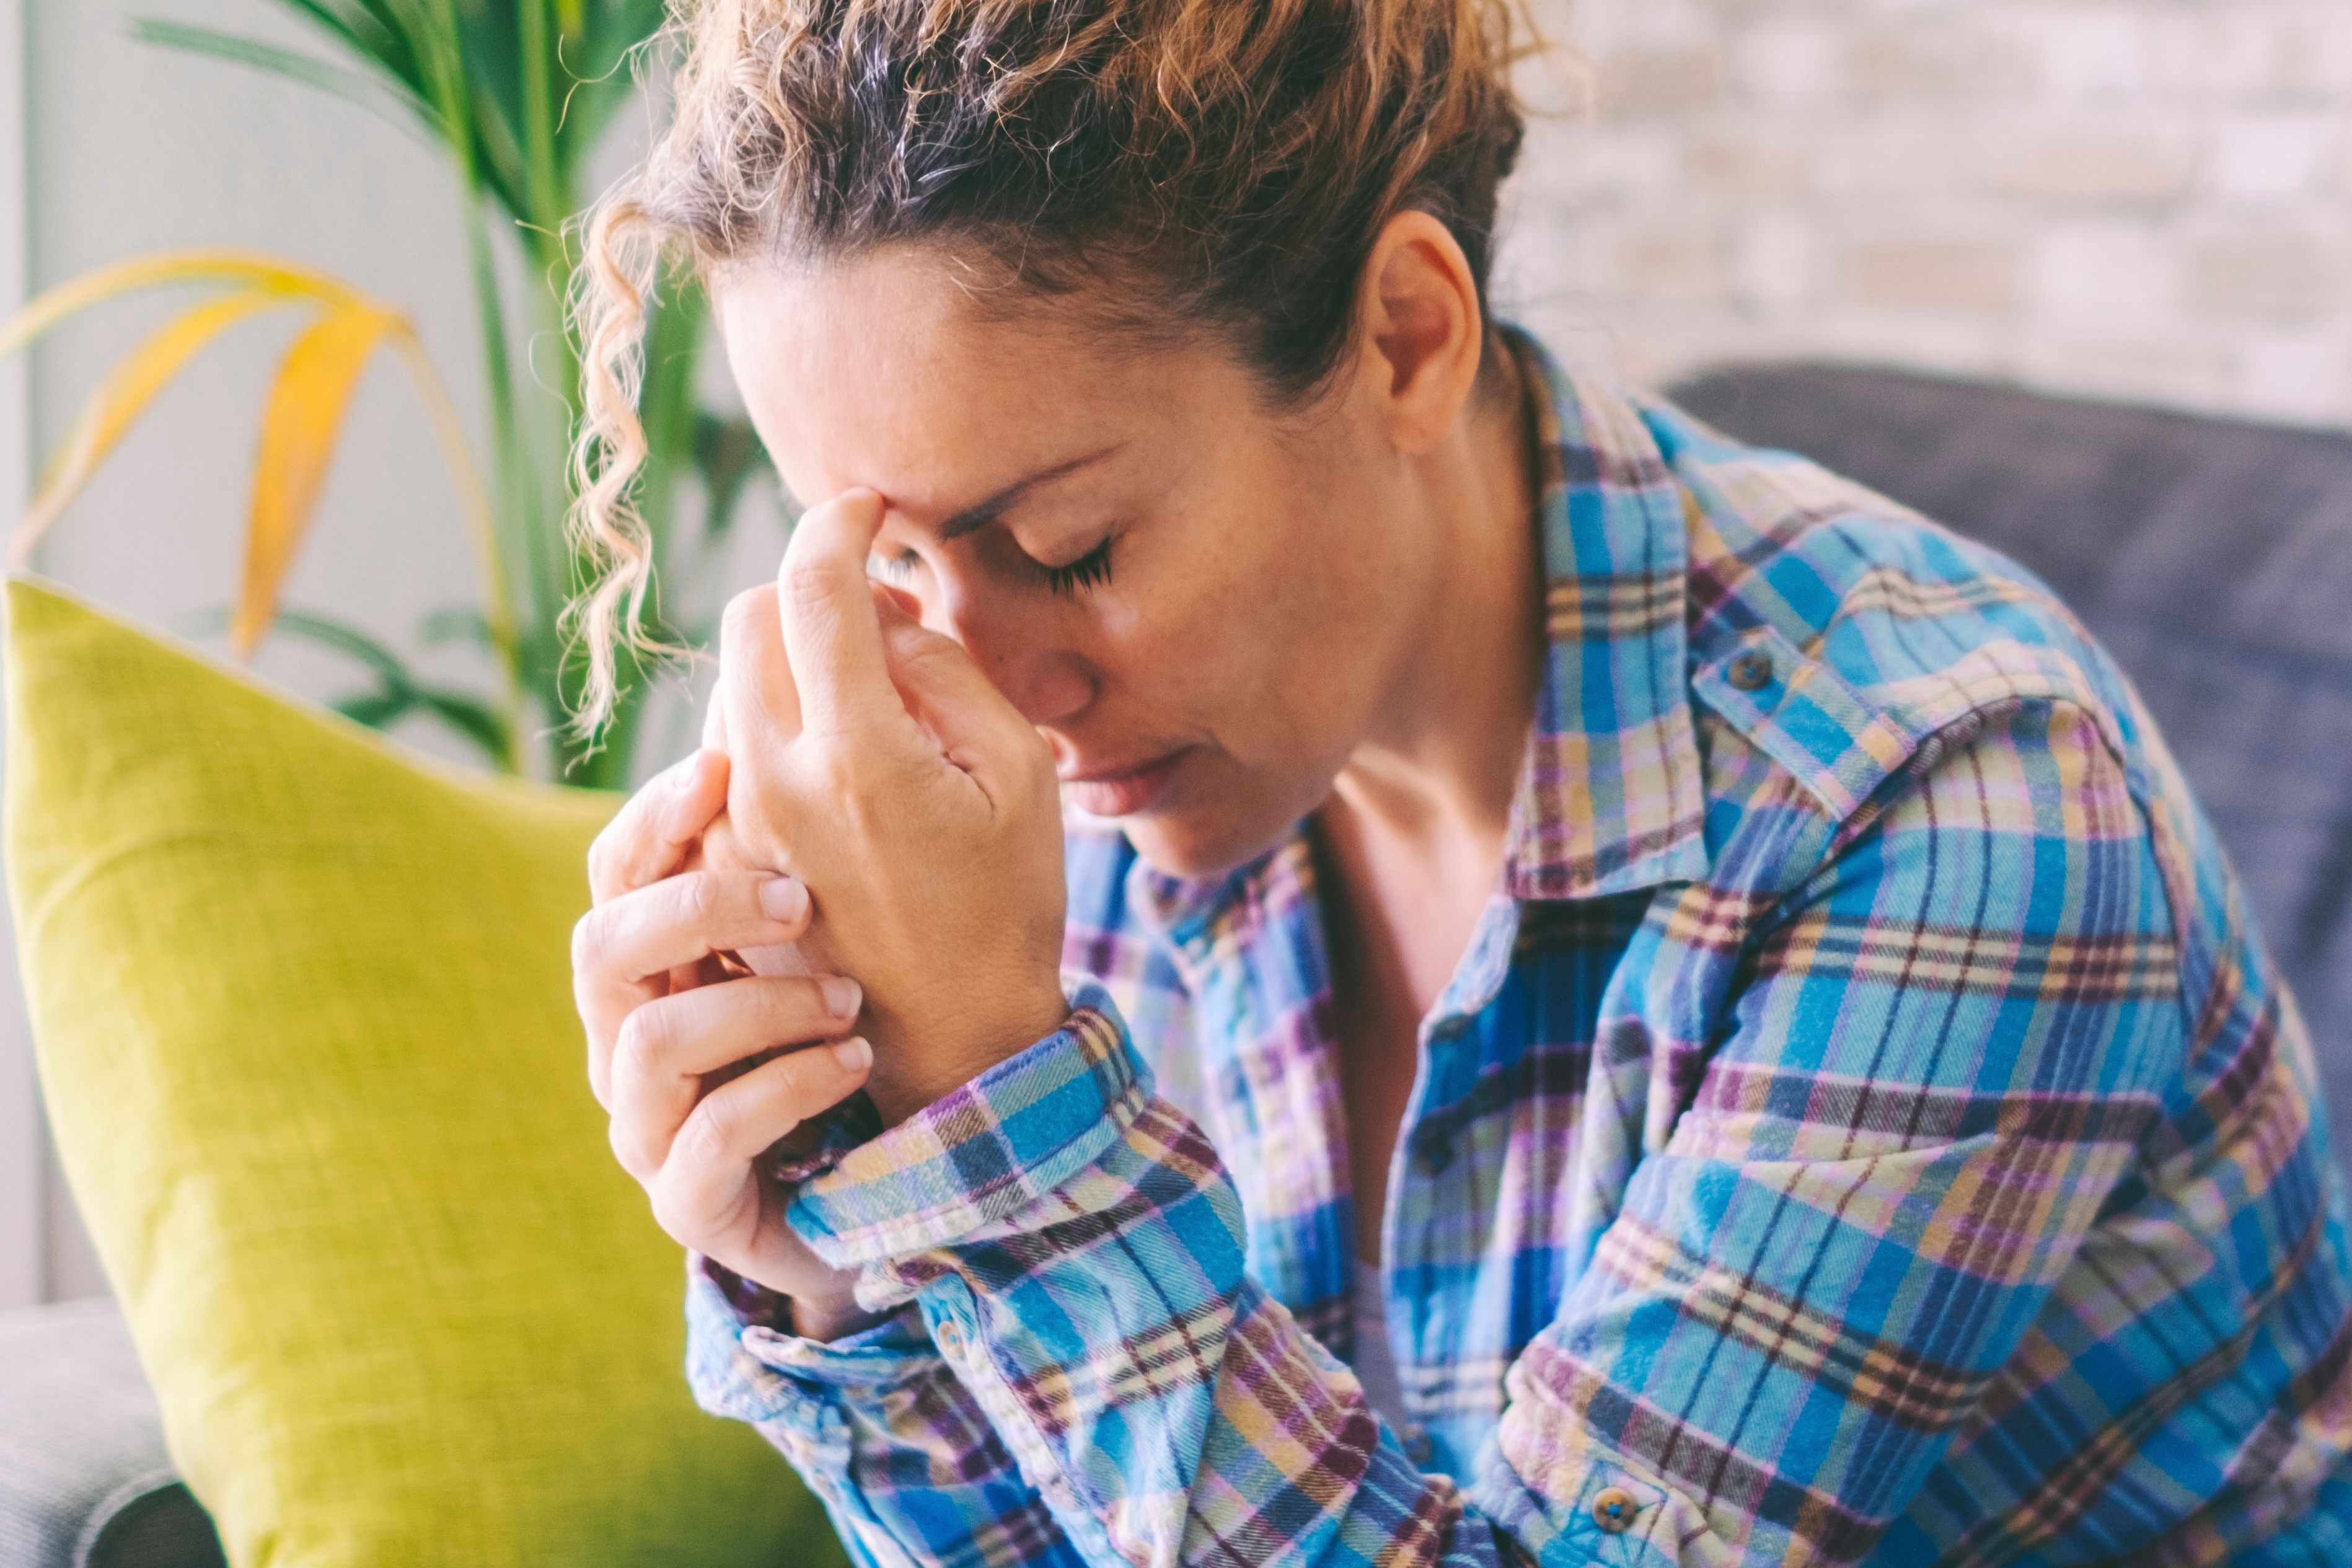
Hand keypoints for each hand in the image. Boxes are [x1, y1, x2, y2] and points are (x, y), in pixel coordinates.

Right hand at [573, 748, 876, 1333]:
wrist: (879, 1203)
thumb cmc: (847, 1053)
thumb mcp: (823, 951)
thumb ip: (794, 870)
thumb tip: (786, 741)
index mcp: (651, 970)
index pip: (613, 876)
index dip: (653, 817)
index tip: (722, 766)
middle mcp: (625, 1045)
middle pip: (601, 949)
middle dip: (696, 908)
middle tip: (795, 897)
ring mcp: (647, 1130)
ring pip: (654, 1044)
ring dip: (762, 1006)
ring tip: (849, 1002)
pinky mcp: (690, 1206)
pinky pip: (711, 1136)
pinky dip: (790, 1086)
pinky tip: (853, 1060)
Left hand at [716, 488, 1069, 1123]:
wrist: (951, 1039)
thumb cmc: (1007, 903)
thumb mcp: (1019, 774)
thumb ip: (944, 671)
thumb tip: (879, 614)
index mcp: (857, 755)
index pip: (812, 585)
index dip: (839, 522)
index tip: (871, 508)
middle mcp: (774, 781)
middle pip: (747, 616)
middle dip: (806, 586)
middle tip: (882, 616)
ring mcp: (737, 821)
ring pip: (733, 677)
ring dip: (792, 656)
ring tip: (874, 702)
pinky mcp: (724, 851)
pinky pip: (729, 742)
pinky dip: (777, 718)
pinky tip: (841, 761)